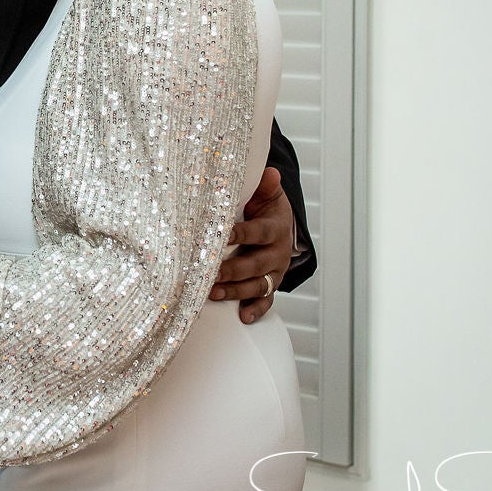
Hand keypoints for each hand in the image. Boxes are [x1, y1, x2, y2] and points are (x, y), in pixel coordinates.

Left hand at [211, 167, 293, 323]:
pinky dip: (256, 310)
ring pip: (258, 285)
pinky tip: (243, 318)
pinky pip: (266, 301)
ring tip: (214, 293)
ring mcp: (274, 272)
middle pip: (256, 264)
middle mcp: (277, 253)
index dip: (240, 234)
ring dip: (236, 291)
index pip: (258, 232)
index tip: (221, 235)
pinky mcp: (270, 285)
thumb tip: (270, 173)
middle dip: (233, 269)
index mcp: (275, 228)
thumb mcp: (267, 195)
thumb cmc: (264, 208)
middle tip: (210, 272)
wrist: (281, 225)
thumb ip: (265, 186)